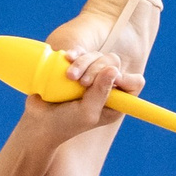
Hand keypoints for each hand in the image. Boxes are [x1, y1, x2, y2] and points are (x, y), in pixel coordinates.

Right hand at [19, 50, 142, 148]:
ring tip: (69, 77)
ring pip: (97, 55)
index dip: (126, 77)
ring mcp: (91, 75)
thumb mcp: (87, 113)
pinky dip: (75, 54)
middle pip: (113, 62)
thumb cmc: (65, 123)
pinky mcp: (76, 67)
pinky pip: (81, 52)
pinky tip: (66, 58)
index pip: (135, 82)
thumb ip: (101, 93)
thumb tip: (114, 70)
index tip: (111, 80)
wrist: (39, 121)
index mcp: (116, 101)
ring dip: (83, 63)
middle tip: (82, 83)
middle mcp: (106, 86)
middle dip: (97, 68)